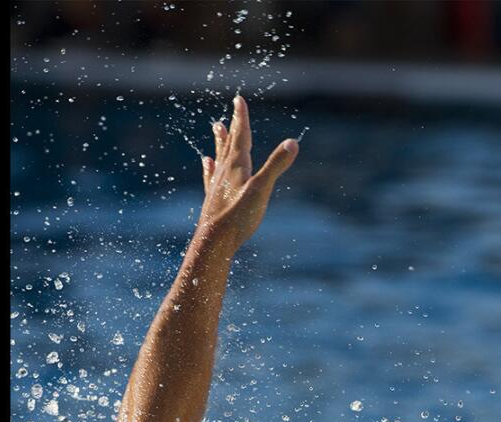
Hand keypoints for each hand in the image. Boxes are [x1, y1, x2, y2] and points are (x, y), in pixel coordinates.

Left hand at [197, 95, 298, 254]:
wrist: (214, 242)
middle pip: (229, 144)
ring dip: (220, 142)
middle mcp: (224, 171)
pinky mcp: (213, 199)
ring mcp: (217, 185)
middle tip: (231, 111)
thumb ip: (276, 166)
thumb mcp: (262, 189)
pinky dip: (210, 167)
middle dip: (233, 126)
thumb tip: (293, 142)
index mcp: (237, 166)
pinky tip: (206, 163)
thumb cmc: (239, 216)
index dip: (240, 117)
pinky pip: (211, 176)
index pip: (240, 136)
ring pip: (219, 157)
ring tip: (217, 128)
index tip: (238, 100)